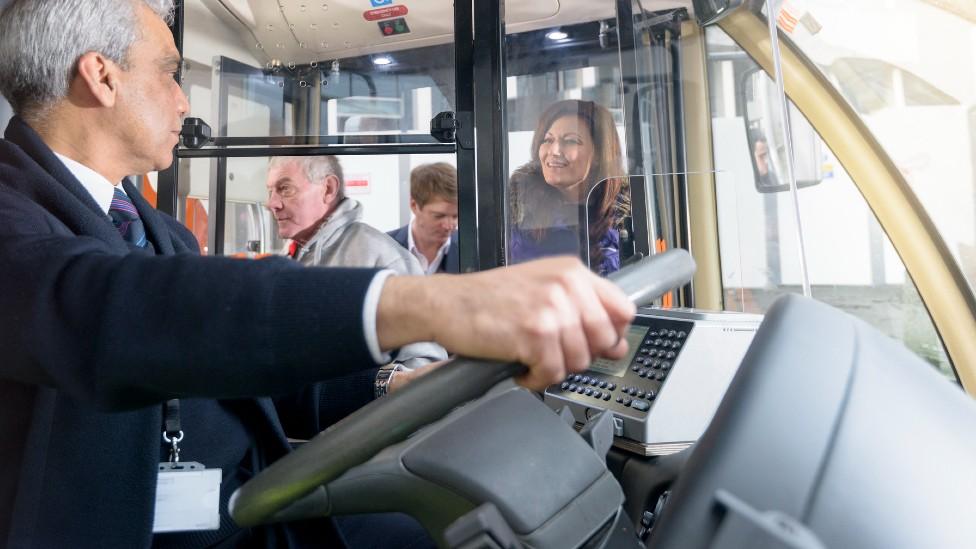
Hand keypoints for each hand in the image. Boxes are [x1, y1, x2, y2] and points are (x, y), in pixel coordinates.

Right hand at [377, 257, 634, 390]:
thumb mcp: (542, 288)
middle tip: (552, 353)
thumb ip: (582, 310)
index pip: (623, 309)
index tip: (592, 343)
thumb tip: (617, 345)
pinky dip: (536, 379)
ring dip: (554, 368)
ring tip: (531, 358)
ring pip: (580, 360)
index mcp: (572, 271)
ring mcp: (552, 308)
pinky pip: (554, 373)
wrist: (447, 303)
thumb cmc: (490, 298)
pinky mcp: (535, 332)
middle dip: (580, 355)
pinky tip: (521, 367)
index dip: (611, 334)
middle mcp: (567, 284)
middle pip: (605, 340)